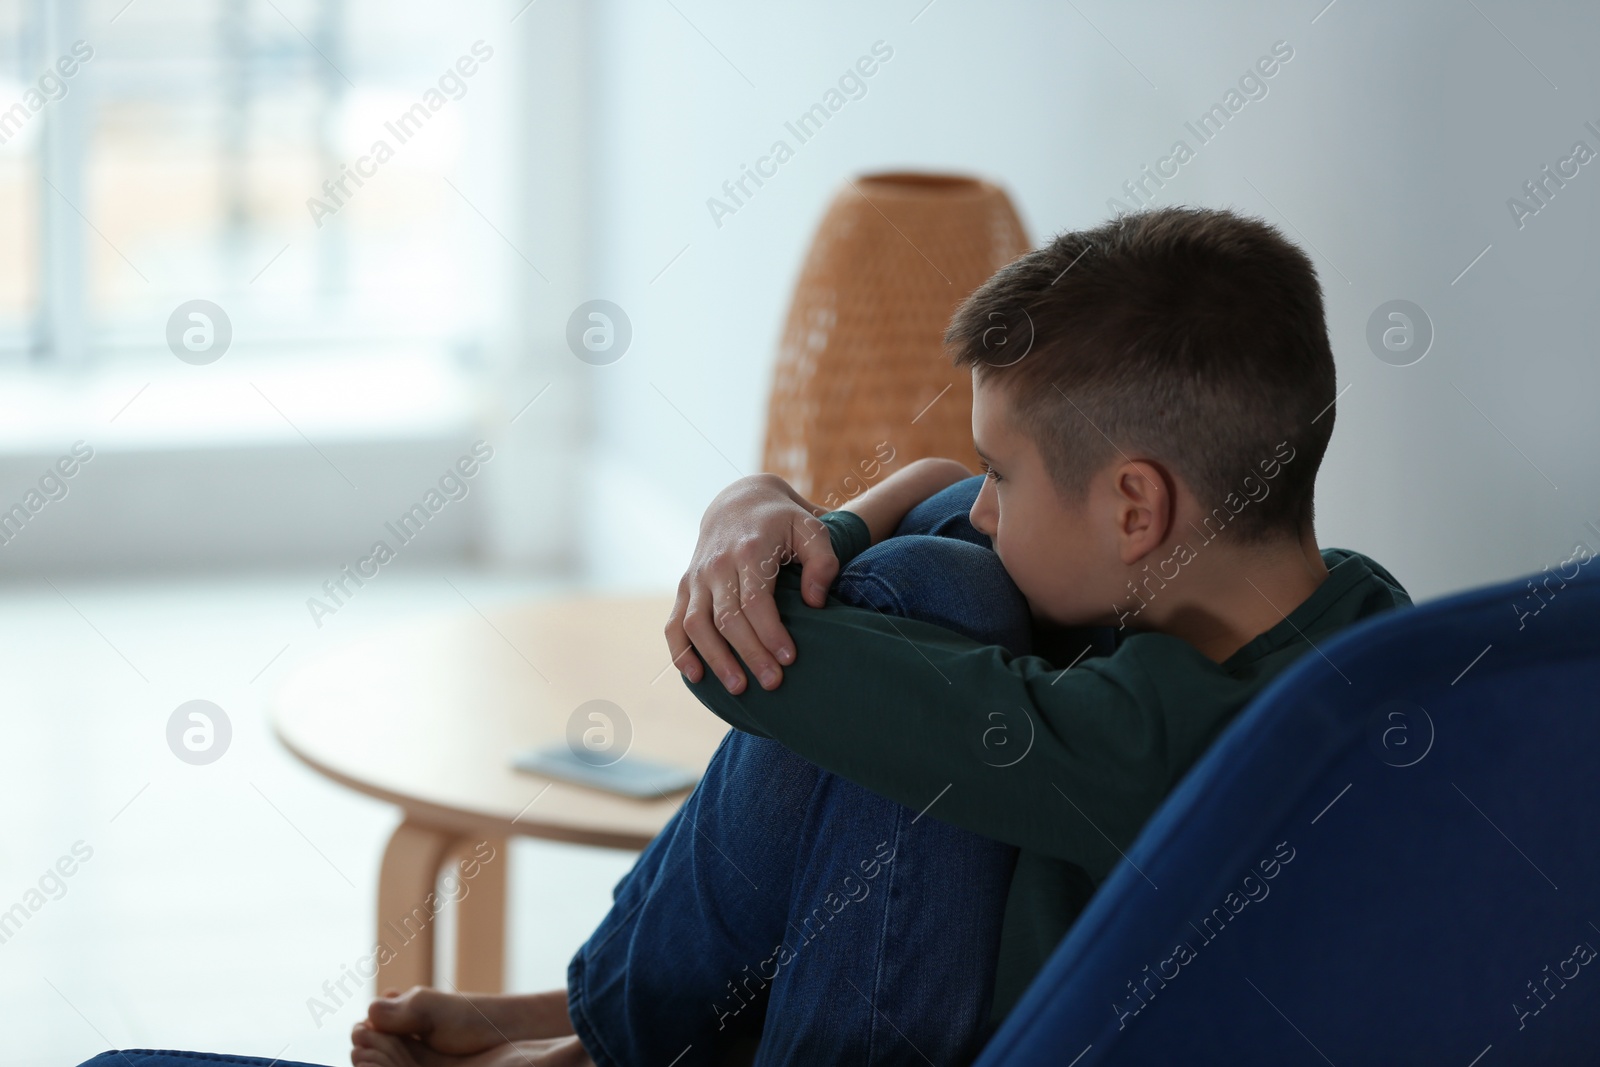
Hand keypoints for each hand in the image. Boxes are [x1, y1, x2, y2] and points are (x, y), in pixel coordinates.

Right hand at [667, 473, 838, 693]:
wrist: (739, 502)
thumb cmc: (783, 522)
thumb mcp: (811, 529)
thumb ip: (822, 561)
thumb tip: (815, 602)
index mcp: (749, 550)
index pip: (756, 600)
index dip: (770, 632)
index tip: (790, 658)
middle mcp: (716, 565)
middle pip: (727, 618)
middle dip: (749, 654)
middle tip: (773, 683)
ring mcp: (696, 577)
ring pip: (696, 625)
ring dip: (715, 659)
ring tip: (739, 688)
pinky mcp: (684, 587)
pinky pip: (674, 624)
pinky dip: (680, 652)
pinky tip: (695, 677)